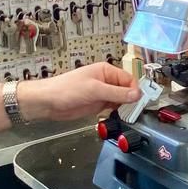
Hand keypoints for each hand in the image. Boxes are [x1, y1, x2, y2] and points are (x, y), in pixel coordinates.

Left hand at [21, 62, 139, 122]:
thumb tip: (136, 94)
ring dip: (125, 108)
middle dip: (132, 100)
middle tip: (135, 111)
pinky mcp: (97, 105)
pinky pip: (113, 108)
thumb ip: (117, 93)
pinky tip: (119, 118)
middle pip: (127, 90)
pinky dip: (118, 113)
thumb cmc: (65, 89)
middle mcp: (106, 81)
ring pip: (121, 100)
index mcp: (106, 71)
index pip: (128, 79)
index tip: (139, 101)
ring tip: (128, 116)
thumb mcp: (94, 90)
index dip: (135, 90)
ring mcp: (102, 93)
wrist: (48, 102)